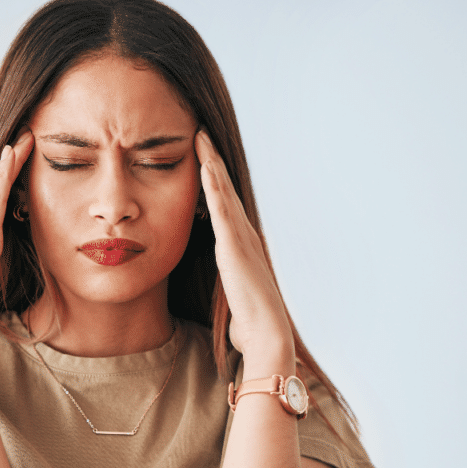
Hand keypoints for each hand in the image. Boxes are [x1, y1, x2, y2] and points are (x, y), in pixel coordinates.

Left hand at [194, 130, 293, 363]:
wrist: (266, 334)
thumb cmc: (249, 323)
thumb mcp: (233, 296)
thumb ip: (228, 284)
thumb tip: (227, 288)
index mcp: (241, 246)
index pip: (224, 206)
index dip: (214, 181)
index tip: (201, 158)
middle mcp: (244, 235)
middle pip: (225, 190)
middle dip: (213, 161)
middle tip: (200, 133)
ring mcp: (240, 238)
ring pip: (223, 192)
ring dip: (212, 163)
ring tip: (200, 137)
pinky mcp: (233, 246)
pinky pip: (221, 207)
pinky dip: (213, 184)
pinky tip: (205, 164)